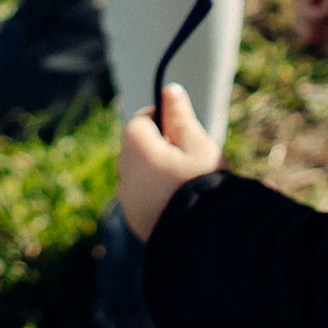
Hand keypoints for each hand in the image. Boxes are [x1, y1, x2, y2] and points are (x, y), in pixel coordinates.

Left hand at [118, 80, 221, 241]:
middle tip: (189, 160)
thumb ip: (179, 117)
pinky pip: (142, 196)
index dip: (162, 122)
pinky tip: (180, 203)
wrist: (202, 238)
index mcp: (136, 149)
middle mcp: (124, 172)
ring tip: (186, 184)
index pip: (140, 121)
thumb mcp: (197, 144)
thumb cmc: (202, 184)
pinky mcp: (134, 219)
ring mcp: (127, 199)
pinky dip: (156, 194)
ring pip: (140, 173)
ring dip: (157, 172)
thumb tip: (169, 90)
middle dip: (160, 147)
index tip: (183, 133)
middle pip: (138, 147)